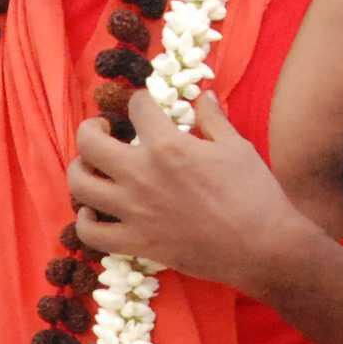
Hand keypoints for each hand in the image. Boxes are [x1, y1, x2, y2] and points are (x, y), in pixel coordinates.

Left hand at [65, 88, 318, 291]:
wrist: (262, 247)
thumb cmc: (255, 194)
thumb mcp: (236, 146)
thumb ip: (212, 119)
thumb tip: (203, 95)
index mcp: (168, 146)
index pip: (137, 107)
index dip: (140, 100)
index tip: (146, 106)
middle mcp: (142, 175)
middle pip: (90, 142)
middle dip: (91, 127)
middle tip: (103, 129)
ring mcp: (134, 211)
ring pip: (80, 184)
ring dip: (80, 169)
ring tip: (92, 166)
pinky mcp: (136, 243)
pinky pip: (90, 233)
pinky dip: (85, 221)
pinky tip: (94, 211)